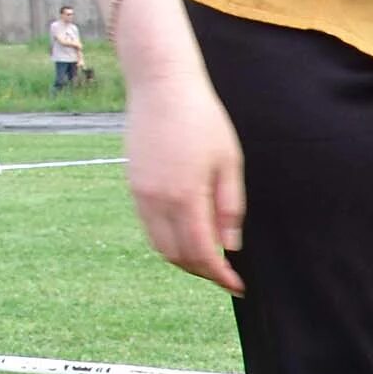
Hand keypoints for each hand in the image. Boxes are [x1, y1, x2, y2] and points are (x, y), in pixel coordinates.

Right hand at [117, 2, 246, 296]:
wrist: (162, 86)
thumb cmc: (204, 121)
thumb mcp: (230, 164)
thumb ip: (230, 208)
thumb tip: (229, 247)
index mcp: (185, 196)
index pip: (202, 253)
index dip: (220, 276)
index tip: (238, 287)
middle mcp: (157, 200)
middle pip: (178, 256)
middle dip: (203, 272)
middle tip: (227, 276)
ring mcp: (140, 194)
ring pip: (160, 245)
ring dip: (185, 260)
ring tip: (211, 260)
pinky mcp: (133, 186)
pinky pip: (150, 227)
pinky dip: (169, 242)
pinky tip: (190, 238)